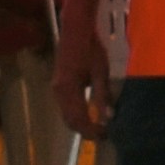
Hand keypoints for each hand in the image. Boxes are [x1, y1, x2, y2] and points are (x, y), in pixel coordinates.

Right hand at [57, 12, 115, 136]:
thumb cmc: (91, 48)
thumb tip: (108, 117)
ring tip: (97, 127)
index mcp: (69, 89)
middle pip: (70, 120)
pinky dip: (75, 114)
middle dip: (85, 130)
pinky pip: (65, 106)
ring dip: (80, 124)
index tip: (105, 135)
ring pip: (66, 115)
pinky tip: (88, 114)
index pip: (79, 119)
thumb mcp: (101, 71)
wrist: (76, 29)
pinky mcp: (58, 84)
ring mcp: (56, 88)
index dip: (91, 130)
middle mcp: (59, 91)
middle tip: (102, 134)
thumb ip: (103, 95)